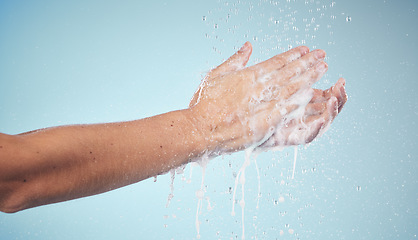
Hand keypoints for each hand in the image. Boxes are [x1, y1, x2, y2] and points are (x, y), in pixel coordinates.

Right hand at [188, 42, 336, 154]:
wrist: (200, 129)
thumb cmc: (204, 104)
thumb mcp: (216, 75)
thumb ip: (235, 60)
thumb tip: (248, 46)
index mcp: (248, 75)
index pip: (277, 62)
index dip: (293, 55)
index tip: (305, 49)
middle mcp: (259, 87)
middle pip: (289, 72)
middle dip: (307, 63)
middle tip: (322, 55)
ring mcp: (264, 104)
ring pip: (292, 87)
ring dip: (309, 77)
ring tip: (322, 68)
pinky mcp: (267, 121)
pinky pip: (288, 108)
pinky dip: (301, 99)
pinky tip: (313, 93)